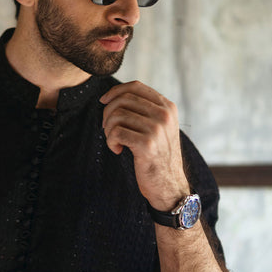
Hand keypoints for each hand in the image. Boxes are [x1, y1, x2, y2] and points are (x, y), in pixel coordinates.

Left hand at [100, 81, 188, 209]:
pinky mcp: (147, 144)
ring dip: (108, 130)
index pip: (136, 86)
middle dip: (108, 113)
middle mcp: (164, 115)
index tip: (103, 101)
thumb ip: (145, 110)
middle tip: (108, 129)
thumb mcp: (159, 128)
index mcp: (167, 107)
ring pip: (117, 116)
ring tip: (114, 141)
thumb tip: (114, 96)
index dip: (115, 91)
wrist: (169, 184)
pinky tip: (117, 150)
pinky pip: (116, 133)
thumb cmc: (158, 156)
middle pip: (123, 100)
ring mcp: (157, 129)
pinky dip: (110, 142)